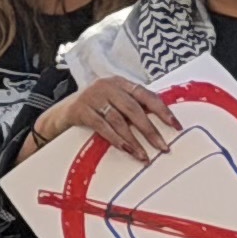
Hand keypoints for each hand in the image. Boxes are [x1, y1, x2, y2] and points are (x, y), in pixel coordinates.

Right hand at [33, 76, 178, 159]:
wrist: (60, 114)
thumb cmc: (93, 109)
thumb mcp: (113, 102)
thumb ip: (132, 107)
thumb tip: (161, 124)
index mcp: (120, 82)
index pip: (146, 95)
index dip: (162, 111)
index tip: (176, 126)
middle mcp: (107, 86)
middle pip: (134, 109)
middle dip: (150, 130)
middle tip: (163, 147)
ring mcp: (92, 97)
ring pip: (119, 120)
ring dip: (134, 140)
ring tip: (143, 155)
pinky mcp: (80, 110)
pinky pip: (102, 126)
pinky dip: (116, 139)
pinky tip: (126, 149)